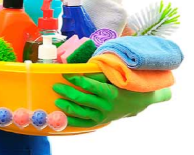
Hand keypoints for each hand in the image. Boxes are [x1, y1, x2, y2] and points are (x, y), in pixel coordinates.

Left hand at [53, 73, 171, 127]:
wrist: (138, 102)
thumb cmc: (123, 84)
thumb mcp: (113, 76)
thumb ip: (98, 74)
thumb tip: (80, 69)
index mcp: (110, 92)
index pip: (89, 85)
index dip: (75, 79)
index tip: (64, 73)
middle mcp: (105, 106)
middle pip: (82, 99)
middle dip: (66, 92)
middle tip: (56, 86)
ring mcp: (102, 116)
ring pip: (81, 113)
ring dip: (67, 107)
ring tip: (56, 101)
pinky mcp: (100, 122)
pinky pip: (84, 124)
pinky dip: (72, 121)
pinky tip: (62, 117)